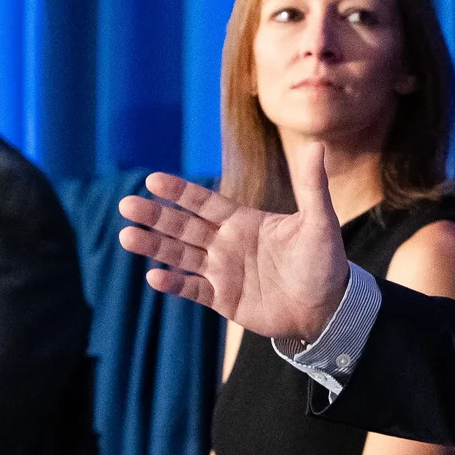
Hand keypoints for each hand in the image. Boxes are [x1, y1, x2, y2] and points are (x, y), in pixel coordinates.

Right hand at [116, 142, 348, 341]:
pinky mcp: (223, 299)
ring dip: (154, 246)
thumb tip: (316, 145)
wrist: (327, 309)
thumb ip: (312, 186)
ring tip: (127, 236)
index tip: (152, 180)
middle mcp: (225, 243)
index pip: (203, 202)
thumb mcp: (319, 222)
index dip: (179, 192)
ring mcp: (221, 271)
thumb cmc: (325, 262)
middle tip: (126, 205)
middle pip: (183, 226)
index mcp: (242, 221)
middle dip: (155, 216)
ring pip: (180, 255)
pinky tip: (154, 276)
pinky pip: (192, 289)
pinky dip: (174, 284)